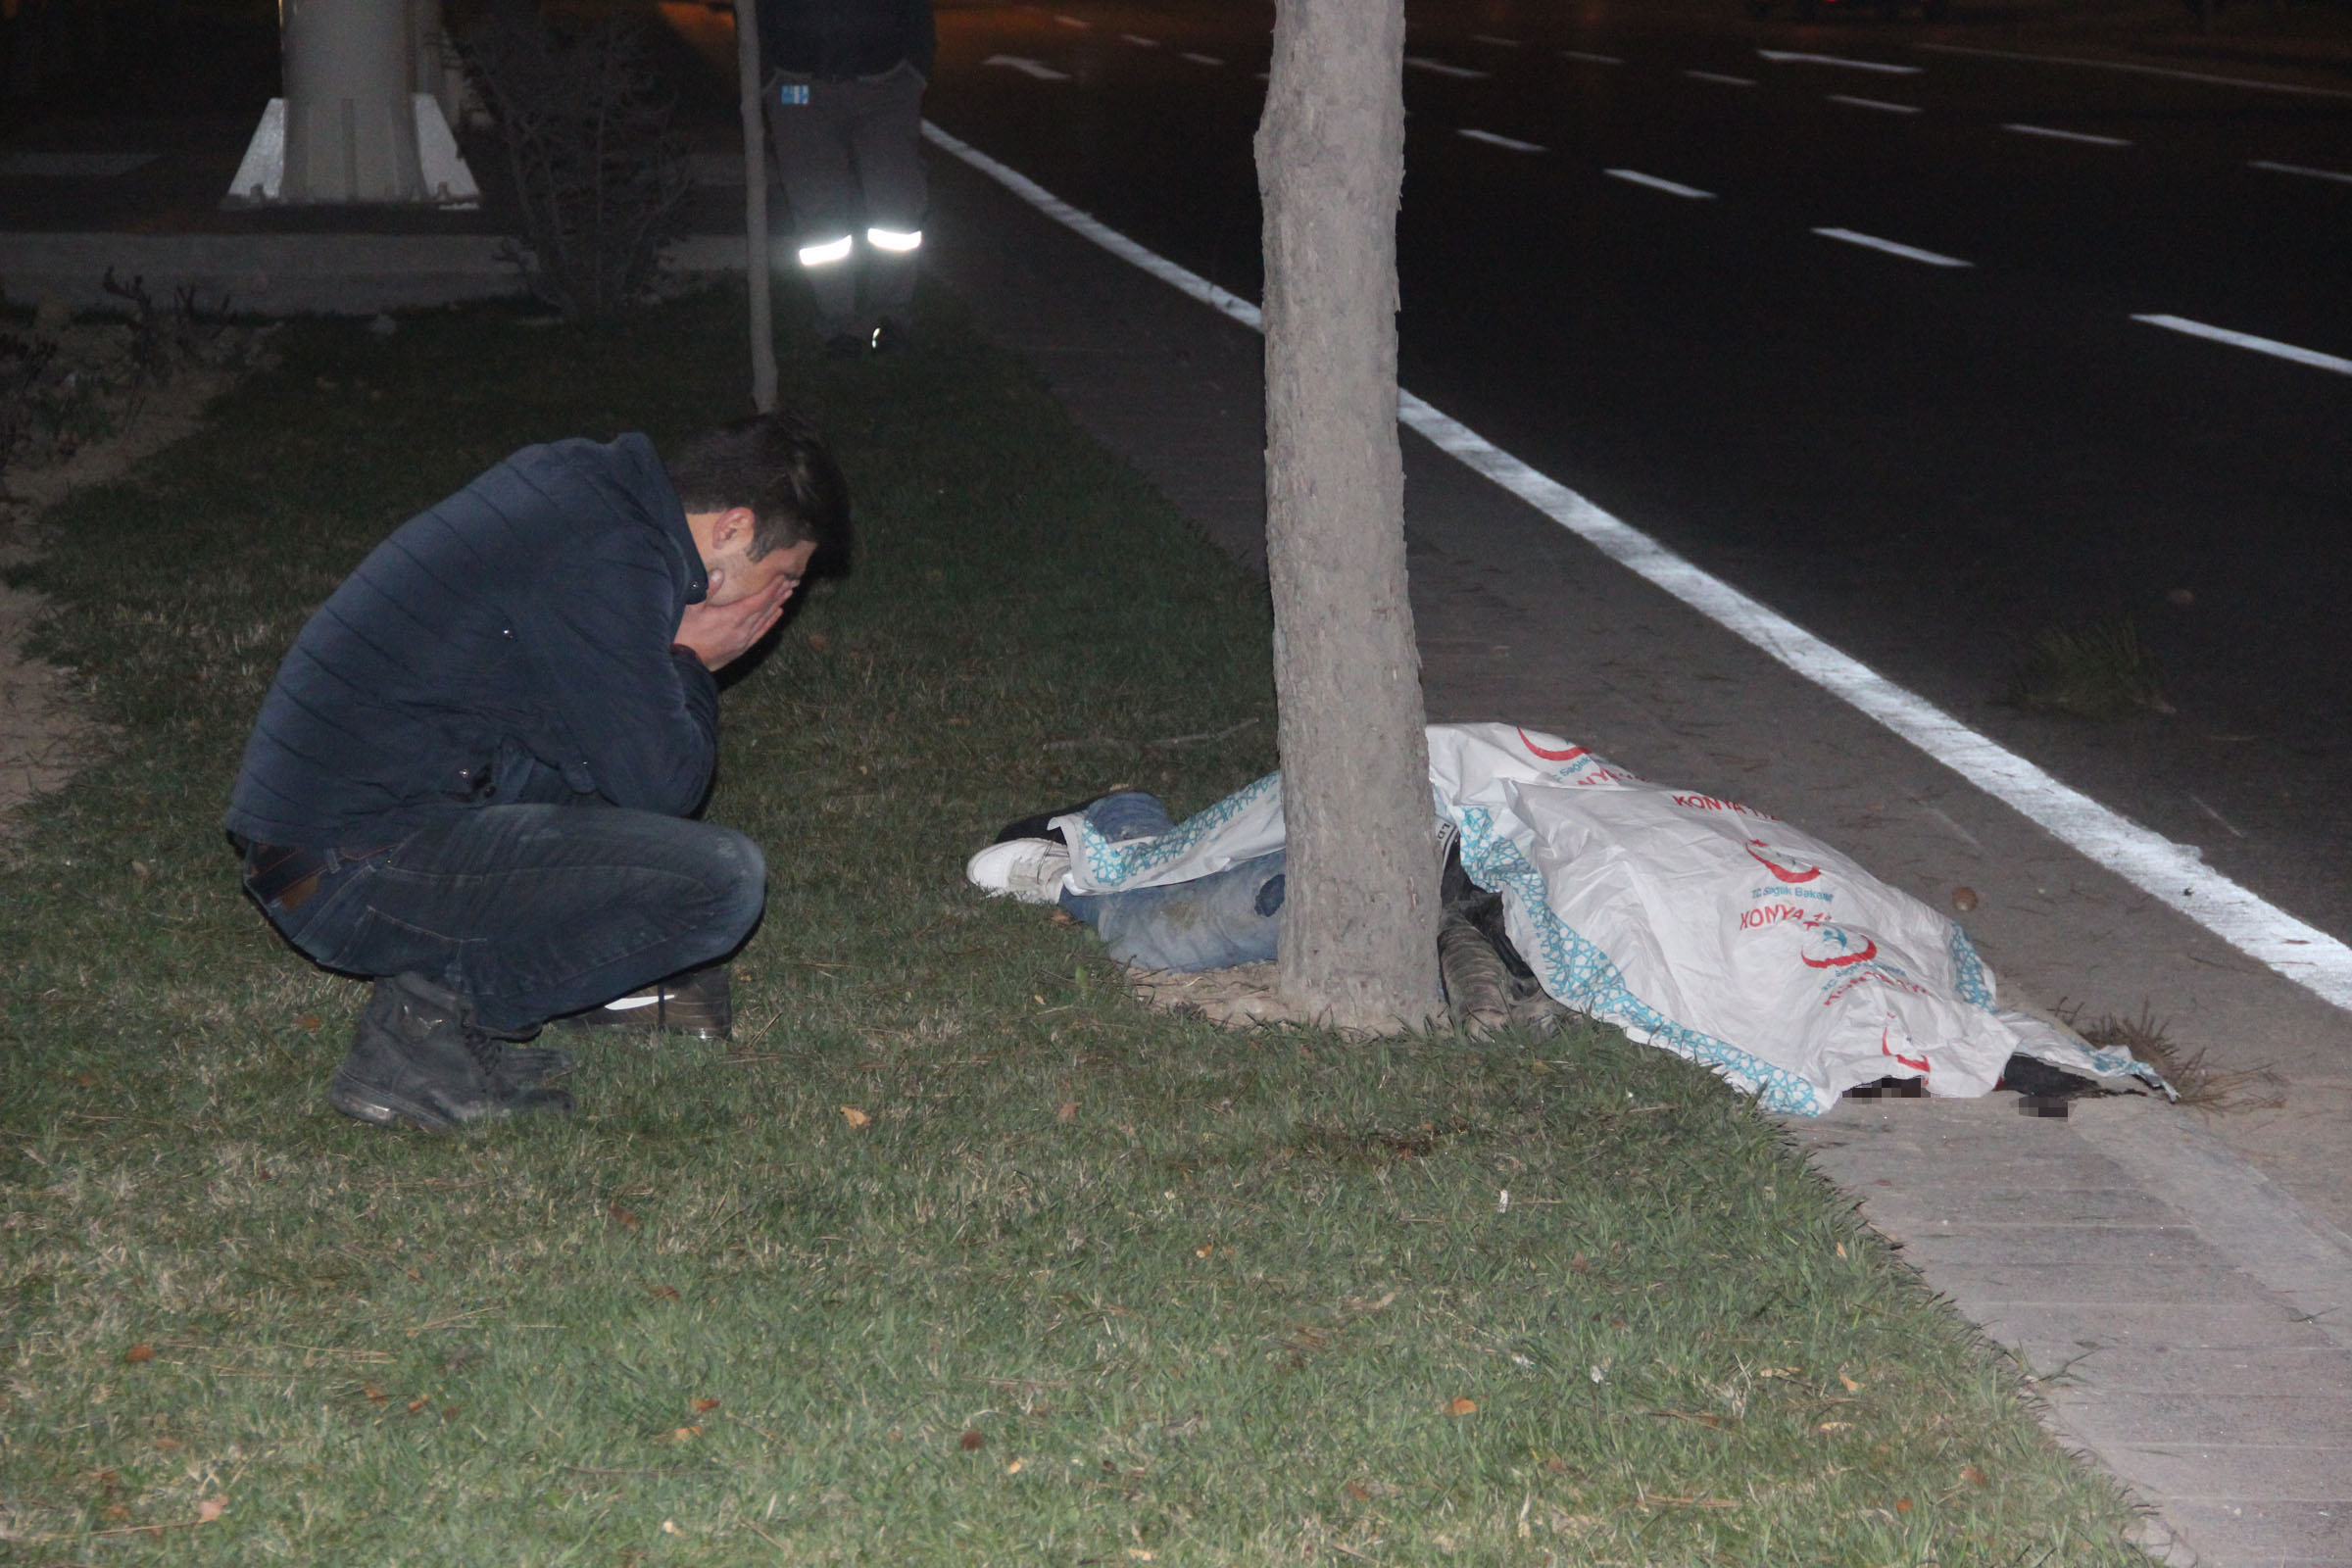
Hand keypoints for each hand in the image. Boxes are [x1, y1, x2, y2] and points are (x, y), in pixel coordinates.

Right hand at [673, 575, 792, 670]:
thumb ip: (706, 591)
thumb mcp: (691, 609)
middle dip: (778, 594)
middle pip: (765, 609)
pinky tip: (777, 615)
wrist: (683, 664)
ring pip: (765, 620)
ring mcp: (743, 640)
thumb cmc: (684, 634)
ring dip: (777, 606)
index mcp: (732, 617)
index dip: (771, 589)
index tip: (782, 577)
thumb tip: (719, 572)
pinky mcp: (740, 649)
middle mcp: (742, 629)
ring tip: (788, 594)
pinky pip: (760, 633)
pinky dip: (770, 622)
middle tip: (790, 582)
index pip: (758, 600)